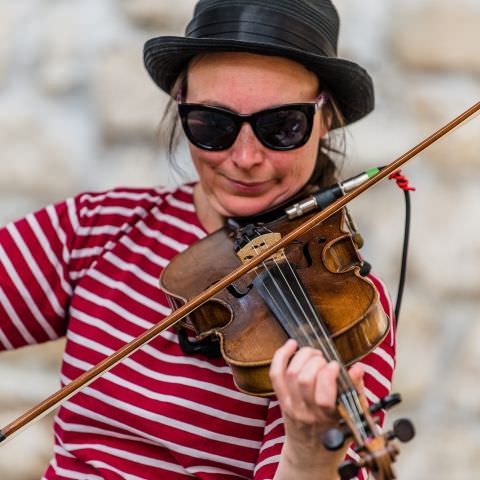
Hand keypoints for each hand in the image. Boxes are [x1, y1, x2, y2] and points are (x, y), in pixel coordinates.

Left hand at [270, 339, 363, 478]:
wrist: (310, 456)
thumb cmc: (333, 434)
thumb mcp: (351, 416)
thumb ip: (355, 391)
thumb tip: (358, 368)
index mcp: (327, 418)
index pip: (322, 396)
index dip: (328, 374)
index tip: (336, 366)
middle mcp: (306, 412)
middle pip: (303, 379)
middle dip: (315, 361)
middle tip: (325, 360)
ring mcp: (290, 406)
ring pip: (290, 373)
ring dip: (303, 356)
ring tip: (314, 354)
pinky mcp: (280, 400)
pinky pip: (276, 374)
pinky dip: (281, 356)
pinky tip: (291, 345)